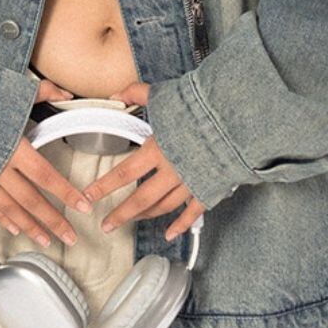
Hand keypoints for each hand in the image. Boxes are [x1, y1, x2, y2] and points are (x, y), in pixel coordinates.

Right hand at [0, 78, 94, 247]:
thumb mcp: (8, 92)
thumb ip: (40, 92)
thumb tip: (63, 92)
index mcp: (12, 147)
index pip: (46, 176)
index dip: (66, 193)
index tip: (83, 205)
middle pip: (31, 200)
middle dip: (53, 221)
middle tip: (70, 236)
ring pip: (11, 210)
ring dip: (31, 227)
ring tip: (47, 240)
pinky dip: (4, 220)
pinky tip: (16, 229)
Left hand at [83, 82, 205, 239]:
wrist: (238, 117)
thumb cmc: (203, 107)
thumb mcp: (166, 96)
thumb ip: (138, 94)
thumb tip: (117, 94)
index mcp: (158, 149)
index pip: (123, 172)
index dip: (104, 186)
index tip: (89, 196)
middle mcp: (172, 170)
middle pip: (140, 198)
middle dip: (121, 214)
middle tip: (106, 225)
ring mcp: (191, 182)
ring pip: (163, 206)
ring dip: (146, 216)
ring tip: (132, 221)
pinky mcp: (208, 188)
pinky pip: (192, 212)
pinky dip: (181, 225)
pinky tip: (169, 233)